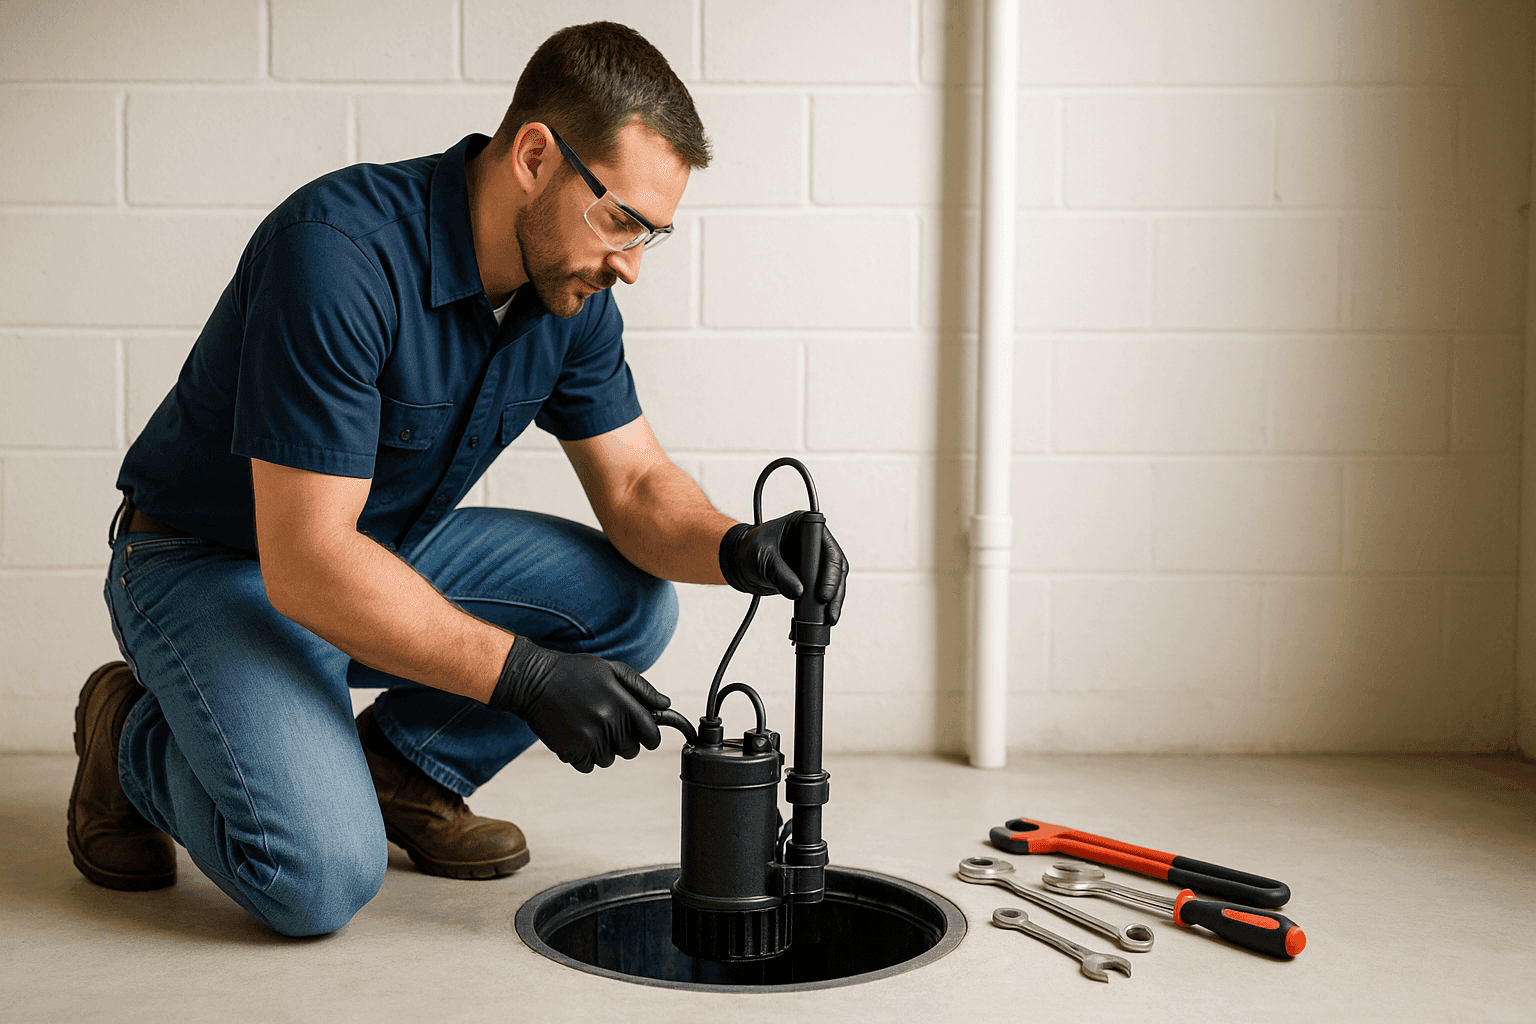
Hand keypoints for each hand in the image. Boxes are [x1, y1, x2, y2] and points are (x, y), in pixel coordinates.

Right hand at [488, 638, 669, 772]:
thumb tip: (665, 704)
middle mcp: (608, 724)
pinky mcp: (571, 752)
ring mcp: (590, 740)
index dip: (650, 736)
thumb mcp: (610, 669)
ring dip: (603, 749)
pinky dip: (584, 756)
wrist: (533, 682)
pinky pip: (589, 766)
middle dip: (625, 741)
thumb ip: (641, 687)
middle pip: (632, 750)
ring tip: (588, 726)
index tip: (644, 734)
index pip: (651, 733)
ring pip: (610, 759)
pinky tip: (576, 736)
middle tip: (608, 724)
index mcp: (622, 704)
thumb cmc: (573, 672)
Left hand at [718, 512, 847, 624]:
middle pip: (836, 566)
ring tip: (829, 618)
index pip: (827, 548)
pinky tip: (822, 617)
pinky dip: (824, 605)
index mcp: (805, 526)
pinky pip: (825, 590)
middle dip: (835, 591)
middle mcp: (815, 541)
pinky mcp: (813, 576)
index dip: (830, 571)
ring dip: (834, 601)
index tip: (823, 593)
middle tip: (829, 611)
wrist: (741, 562)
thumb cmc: (750, 549)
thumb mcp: (761, 557)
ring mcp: (816, 559)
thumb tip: (797, 592)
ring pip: (835, 581)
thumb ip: (778, 573)